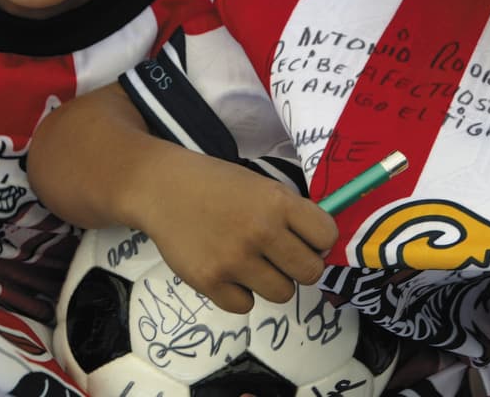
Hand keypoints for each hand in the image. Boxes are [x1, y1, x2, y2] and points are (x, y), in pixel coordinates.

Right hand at [134, 149, 337, 314]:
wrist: (163, 188)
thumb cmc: (217, 184)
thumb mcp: (261, 186)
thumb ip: (291, 214)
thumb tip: (321, 249)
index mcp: (277, 202)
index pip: (326, 236)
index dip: (320, 241)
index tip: (306, 240)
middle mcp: (260, 231)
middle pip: (310, 272)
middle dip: (301, 267)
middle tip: (282, 257)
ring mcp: (234, 260)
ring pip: (283, 293)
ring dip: (272, 282)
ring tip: (252, 263)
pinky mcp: (209, 282)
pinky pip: (245, 306)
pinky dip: (240, 293)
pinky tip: (227, 271)